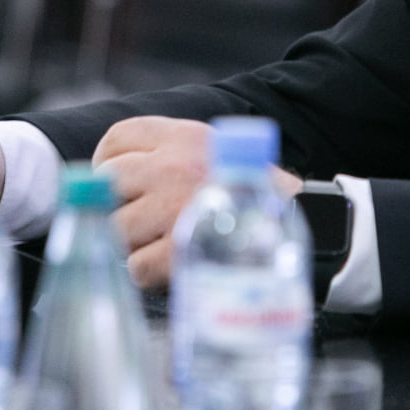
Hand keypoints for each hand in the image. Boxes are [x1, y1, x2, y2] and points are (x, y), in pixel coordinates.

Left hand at [94, 116, 301, 288]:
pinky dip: (147, 273)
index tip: (114, 180)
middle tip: (135, 218)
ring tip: (159, 244)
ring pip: (116, 227)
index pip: (118, 138)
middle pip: (108, 181)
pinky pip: (135, 265)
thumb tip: (110, 174)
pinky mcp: (180, 251)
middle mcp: (174, 166)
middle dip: (115, 204)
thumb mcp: (217, 151)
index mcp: (184, 136)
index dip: (106, 161)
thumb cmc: (254, 192)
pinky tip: (168, 266)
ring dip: (131, 242)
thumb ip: (170, 153)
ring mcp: (174, 208)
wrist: (302, 224)